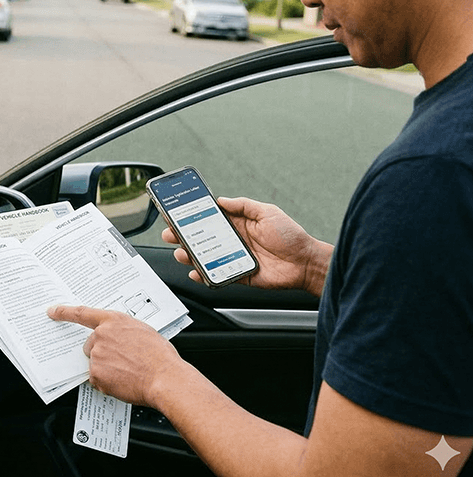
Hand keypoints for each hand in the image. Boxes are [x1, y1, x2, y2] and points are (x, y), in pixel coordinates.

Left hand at [47, 305, 181, 405]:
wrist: (165, 378)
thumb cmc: (160, 357)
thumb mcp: (143, 332)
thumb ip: (123, 331)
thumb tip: (118, 339)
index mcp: (114, 321)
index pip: (82, 313)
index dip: (65, 312)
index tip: (52, 311)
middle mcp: (101, 336)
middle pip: (90, 345)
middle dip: (102, 353)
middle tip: (123, 361)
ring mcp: (97, 355)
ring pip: (95, 363)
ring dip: (106, 369)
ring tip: (128, 372)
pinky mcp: (96, 374)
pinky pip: (97, 379)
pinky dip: (107, 383)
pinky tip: (124, 381)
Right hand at [162, 197, 332, 295]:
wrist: (306, 263)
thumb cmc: (291, 236)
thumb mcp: (268, 212)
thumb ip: (244, 205)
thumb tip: (221, 200)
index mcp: (239, 225)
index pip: (210, 220)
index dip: (193, 218)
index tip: (178, 215)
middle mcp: (234, 241)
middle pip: (202, 239)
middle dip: (183, 236)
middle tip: (171, 234)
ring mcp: (234, 258)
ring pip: (205, 258)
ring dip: (189, 255)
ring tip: (181, 252)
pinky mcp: (237, 274)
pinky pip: (216, 276)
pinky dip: (203, 275)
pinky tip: (195, 271)